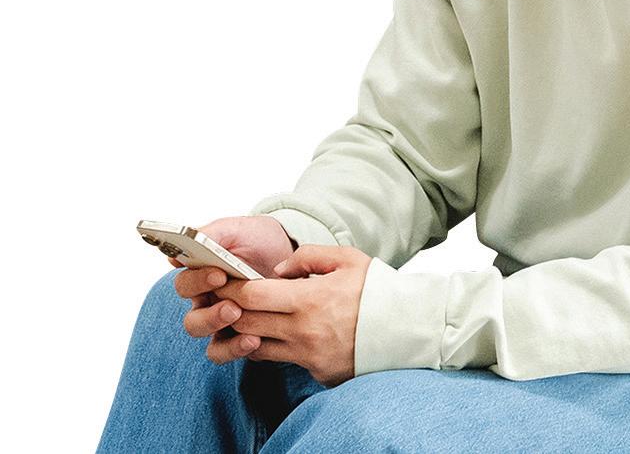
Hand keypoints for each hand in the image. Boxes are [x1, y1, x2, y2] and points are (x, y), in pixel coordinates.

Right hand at [168, 215, 295, 362]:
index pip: (184, 284)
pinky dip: (235, 349)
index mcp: (198, 275)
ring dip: (220, 330)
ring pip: (206, 339)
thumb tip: (184, 244)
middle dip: (210, 315)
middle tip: (233, 306)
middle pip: (192, 320)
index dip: (197, 282)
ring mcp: (220, 321)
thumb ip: (210, 234)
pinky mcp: (238, 337)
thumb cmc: (256, 239)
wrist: (286, 252)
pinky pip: (224, 352)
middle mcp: (205, 301)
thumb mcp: (235, 230)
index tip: (219, 275)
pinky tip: (254, 339)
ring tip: (241, 318)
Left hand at [212, 244, 372, 387]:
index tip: (220, 280)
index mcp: (309, 300)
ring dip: (243, 332)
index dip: (230, 288)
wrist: (410, 330)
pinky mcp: (318, 373)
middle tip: (220, 298)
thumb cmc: (376, 290)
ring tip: (238, 316)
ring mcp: (310, 356)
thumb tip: (277, 271)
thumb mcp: (344, 258)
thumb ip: (305, 257)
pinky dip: (268, 347)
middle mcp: (304, 332)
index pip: (251, 297)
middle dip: (228, 310)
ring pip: (257, 347)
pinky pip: (282, 360)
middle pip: (246, 324)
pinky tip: (266, 332)